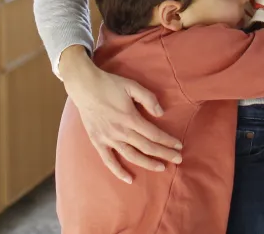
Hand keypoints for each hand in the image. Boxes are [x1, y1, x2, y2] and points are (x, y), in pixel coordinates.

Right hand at [59, 47, 182, 182]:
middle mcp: (121, 132)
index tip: (179, 145)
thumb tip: (160, 113)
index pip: (154, 134)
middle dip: (164, 154)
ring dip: (147, 163)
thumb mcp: (132, 85)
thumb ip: (148, 98)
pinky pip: (109, 161)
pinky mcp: (98, 142)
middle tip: (178, 159)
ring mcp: (108, 139)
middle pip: (146, 147)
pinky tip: (129, 179)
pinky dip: (118, 171)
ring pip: (131, 156)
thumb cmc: (109, 84)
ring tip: (161, 167)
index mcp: (130, 118)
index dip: (167, 141)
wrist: (84, 86)